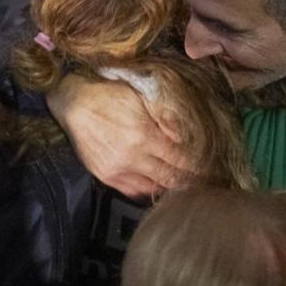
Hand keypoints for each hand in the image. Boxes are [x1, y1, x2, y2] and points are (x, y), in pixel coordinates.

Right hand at [48, 74, 195, 197]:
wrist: (74, 103)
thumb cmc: (110, 94)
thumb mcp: (142, 97)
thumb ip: (165, 117)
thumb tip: (185, 135)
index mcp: (145, 135)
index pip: (180, 158)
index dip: (198, 164)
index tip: (211, 167)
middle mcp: (134, 157)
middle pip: (171, 176)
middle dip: (191, 180)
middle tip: (207, 182)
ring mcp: (119, 170)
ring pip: (154, 188)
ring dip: (173, 188)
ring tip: (189, 187)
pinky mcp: (107, 177)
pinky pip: (135, 192)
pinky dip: (151, 192)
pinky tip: (162, 189)